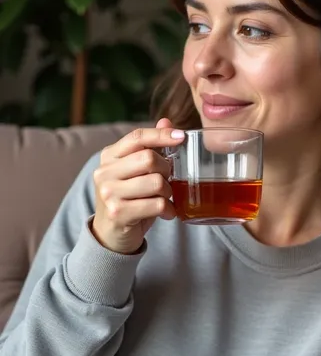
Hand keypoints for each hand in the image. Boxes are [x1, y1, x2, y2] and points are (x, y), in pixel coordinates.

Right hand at [91, 118, 184, 253]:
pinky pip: (156, 204)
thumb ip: (150, 147)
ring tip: (165, 198)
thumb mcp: (136, 172)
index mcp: (109, 156)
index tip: (182, 136)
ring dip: (168, 192)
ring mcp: (109, 193)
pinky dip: (168, 209)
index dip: (161, 134)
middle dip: (166, 170)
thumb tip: (167, 121)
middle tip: (168, 180)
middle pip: (149, 159)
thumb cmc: (128, 199)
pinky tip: (166, 213)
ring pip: (156, 183)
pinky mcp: (118, 213)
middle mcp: (104, 172)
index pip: (137, 137)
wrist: (110, 234)